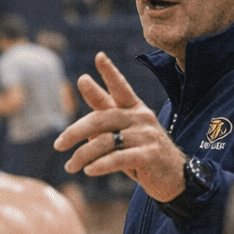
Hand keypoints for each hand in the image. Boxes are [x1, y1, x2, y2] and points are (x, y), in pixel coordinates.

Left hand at [53, 52, 185, 202]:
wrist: (174, 177)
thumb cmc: (143, 153)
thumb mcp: (123, 134)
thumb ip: (104, 119)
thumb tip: (81, 100)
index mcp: (135, 108)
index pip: (121, 87)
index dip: (110, 72)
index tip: (99, 56)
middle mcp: (142, 117)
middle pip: (101, 118)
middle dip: (75, 131)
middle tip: (58, 144)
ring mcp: (147, 135)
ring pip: (105, 141)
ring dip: (83, 155)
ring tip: (70, 166)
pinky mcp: (150, 155)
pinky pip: (118, 158)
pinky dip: (100, 165)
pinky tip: (89, 171)